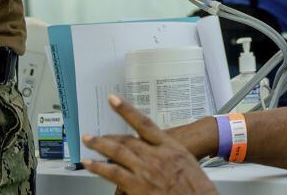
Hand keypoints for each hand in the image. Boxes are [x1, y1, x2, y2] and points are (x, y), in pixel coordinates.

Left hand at [82, 94, 217, 194]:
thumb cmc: (198, 188)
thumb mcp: (187, 162)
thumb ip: (169, 154)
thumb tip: (158, 153)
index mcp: (169, 146)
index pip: (143, 123)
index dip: (126, 110)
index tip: (114, 99)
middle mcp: (155, 155)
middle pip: (126, 140)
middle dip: (108, 136)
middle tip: (94, 134)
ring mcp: (145, 170)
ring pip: (117, 152)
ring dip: (100, 145)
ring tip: (88, 141)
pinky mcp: (138, 185)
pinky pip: (113, 173)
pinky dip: (99, 167)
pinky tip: (90, 165)